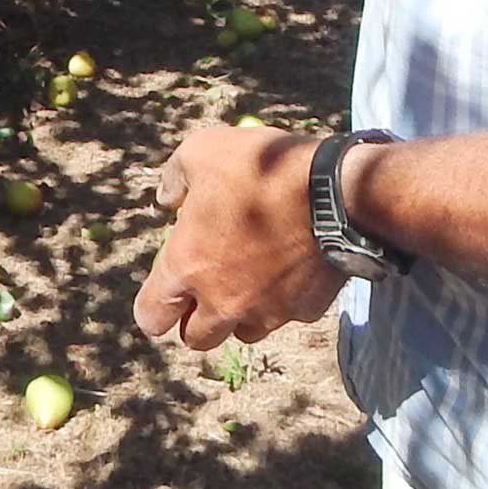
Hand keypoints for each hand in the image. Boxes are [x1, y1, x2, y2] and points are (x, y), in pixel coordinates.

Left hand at [132, 119, 342, 351]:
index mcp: (188, 267)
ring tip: (250, 276)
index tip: (168, 289)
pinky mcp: (303, 311)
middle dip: (196, 318)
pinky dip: (284, 299)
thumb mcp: (203, 150)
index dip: (155, 307)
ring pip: (243, 333)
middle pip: (197, 338)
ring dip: (240, 314)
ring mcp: (266, 311)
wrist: (335, 191)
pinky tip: (291, 266)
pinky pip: (286, 314)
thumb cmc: (261, 168)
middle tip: (208, 284)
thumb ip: (175, 178)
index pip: (152, 317)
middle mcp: (223, 301)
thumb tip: (167, 199)